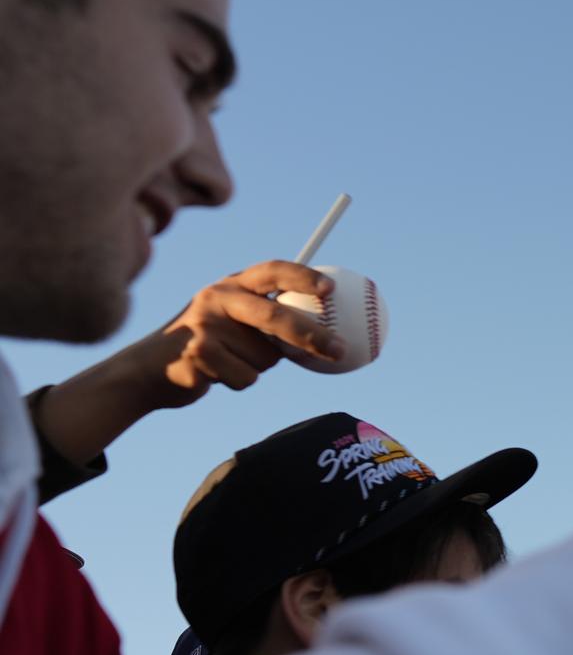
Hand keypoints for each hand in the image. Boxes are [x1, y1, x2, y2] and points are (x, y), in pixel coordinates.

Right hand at [130, 260, 345, 401]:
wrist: (150, 369)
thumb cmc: (210, 346)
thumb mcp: (237, 323)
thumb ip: (272, 322)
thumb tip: (331, 334)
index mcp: (232, 284)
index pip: (272, 271)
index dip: (302, 277)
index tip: (331, 290)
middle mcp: (218, 297)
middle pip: (274, 316)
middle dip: (311, 334)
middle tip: (340, 350)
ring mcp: (205, 324)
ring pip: (264, 358)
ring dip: (259, 368)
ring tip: (229, 361)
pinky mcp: (198, 353)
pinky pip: (246, 377)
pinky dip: (240, 382)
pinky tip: (216, 374)